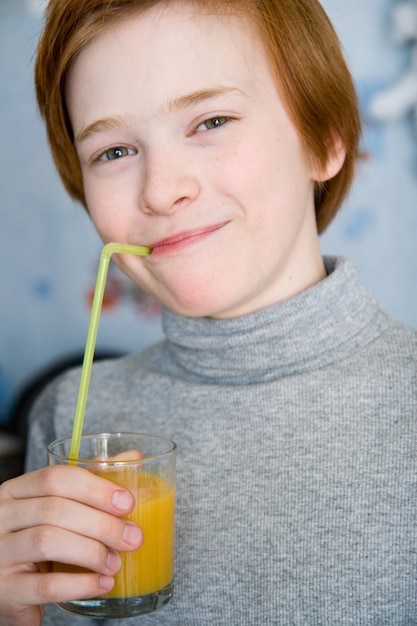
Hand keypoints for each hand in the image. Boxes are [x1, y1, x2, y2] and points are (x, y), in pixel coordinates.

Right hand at [0, 465, 142, 625]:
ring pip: (48, 542)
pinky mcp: (4, 590)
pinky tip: (102, 583)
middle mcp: (1, 517)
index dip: (95, 488)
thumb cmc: (38, 543)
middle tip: (132, 537)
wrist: (9, 590)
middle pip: (55, 509)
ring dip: (92, 552)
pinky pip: (45, 585)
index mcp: (16, 491)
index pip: (54, 478)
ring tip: (116, 563)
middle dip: (102, 523)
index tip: (127, 502)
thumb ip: (91, 484)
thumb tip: (132, 457)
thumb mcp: (58, 510)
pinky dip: (80, 584)